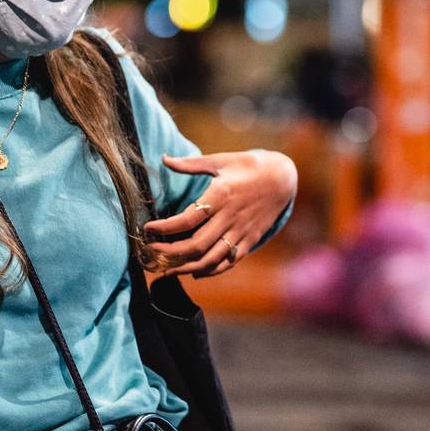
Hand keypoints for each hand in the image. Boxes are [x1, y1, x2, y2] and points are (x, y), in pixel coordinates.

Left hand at [144, 149, 296, 277]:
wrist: (283, 178)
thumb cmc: (248, 166)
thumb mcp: (220, 160)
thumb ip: (190, 164)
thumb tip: (164, 158)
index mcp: (221, 195)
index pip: (186, 219)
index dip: (164, 227)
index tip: (147, 229)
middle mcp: (230, 216)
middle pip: (196, 244)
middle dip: (170, 253)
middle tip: (151, 252)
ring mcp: (241, 231)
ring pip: (211, 259)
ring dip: (186, 268)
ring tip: (167, 269)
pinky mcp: (250, 240)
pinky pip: (228, 261)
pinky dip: (210, 271)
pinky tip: (194, 272)